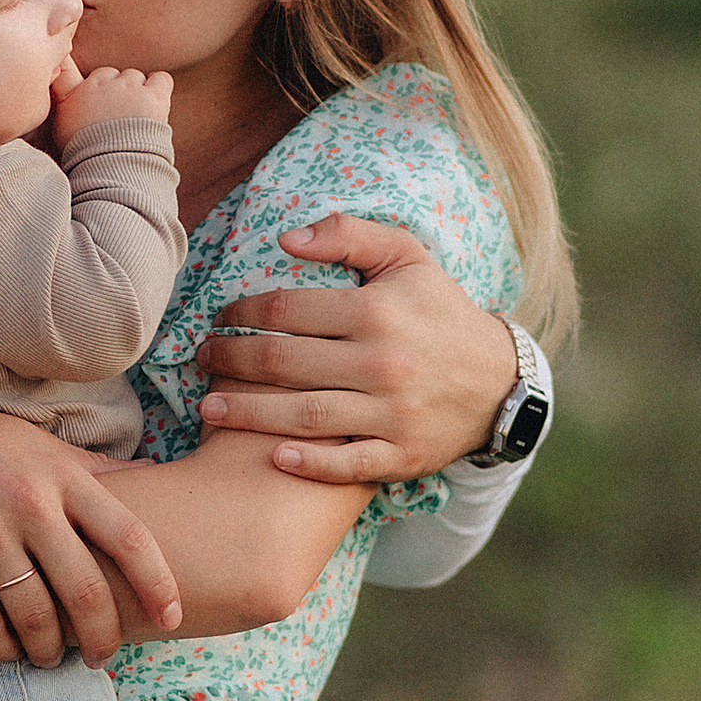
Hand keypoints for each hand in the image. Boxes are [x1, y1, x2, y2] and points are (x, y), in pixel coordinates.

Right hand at [0, 391, 183, 666]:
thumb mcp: (37, 444)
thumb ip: (93, 471)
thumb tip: (155, 478)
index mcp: (62, 476)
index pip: (130, 537)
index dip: (159, 584)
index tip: (171, 617)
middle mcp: (29, 506)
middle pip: (86, 591)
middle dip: (104, 637)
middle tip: (104, 655)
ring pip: (36, 617)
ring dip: (50, 650)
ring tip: (50, 657)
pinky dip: (1, 649)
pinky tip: (7, 651)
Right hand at [51, 60, 171, 150]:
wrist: (112, 172)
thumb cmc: (85, 158)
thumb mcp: (60, 132)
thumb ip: (62, 105)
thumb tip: (57, 85)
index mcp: (74, 94)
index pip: (66, 65)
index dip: (67, 60)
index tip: (65, 57)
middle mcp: (100, 85)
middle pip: (109, 74)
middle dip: (112, 90)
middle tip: (114, 116)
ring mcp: (128, 89)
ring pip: (134, 76)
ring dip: (136, 92)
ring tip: (134, 119)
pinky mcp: (153, 97)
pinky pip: (161, 79)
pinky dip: (159, 88)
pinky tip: (154, 105)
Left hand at [196, 216, 513, 481]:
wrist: (500, 379)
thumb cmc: (440, 312)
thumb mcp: (407, 257)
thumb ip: (349, 235)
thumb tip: (285, 239)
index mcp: (376, 312)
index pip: (286, 311)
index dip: (241, 312)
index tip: (221, 316)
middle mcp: (382, 363)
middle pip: (283, 363)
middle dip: (230, 361)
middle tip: (201, 360)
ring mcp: (392, 414)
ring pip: (303, 416)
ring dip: (247, 414)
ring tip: (206, 409)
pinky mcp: (402, 454)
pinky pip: (346, 464)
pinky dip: (308, 463)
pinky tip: (272, 456)